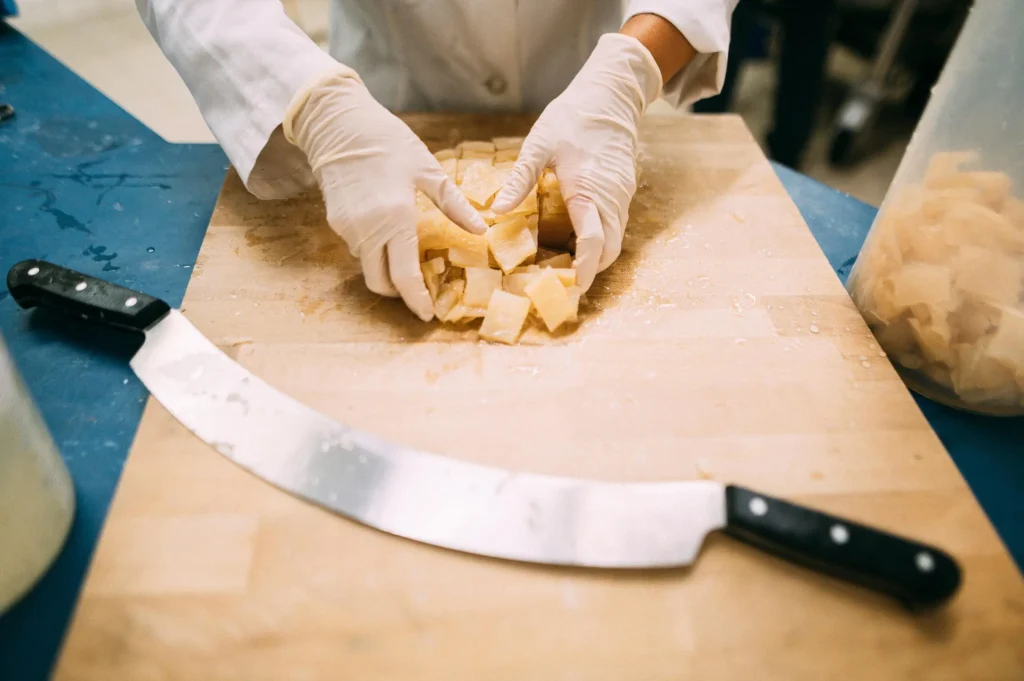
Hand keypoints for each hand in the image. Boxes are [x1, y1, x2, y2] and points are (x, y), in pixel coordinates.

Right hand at [286, 70, 486, 320]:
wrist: (336, 123)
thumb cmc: (386, 140)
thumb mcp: (427, 169)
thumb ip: (453, 204)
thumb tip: (481, 229)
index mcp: (394, 218)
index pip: (403, 276)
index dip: (416, 300)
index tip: (427, 314)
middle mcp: (367, 230)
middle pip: (381, 282)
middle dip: (400, 292)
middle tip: (420, 290)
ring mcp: (347, 228)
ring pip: (368, 265)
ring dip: (387, 269)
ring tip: (408, 258)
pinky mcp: (335, 222)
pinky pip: (358, 247)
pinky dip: (375, 249)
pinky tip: (389, 233)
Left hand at [491, 34, 661, 290]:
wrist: (610, 96)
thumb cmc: (573, 117)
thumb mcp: (539, 144)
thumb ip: (519, 179)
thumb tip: (494, 212)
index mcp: (588, 190)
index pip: (593, 241)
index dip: (583, 268)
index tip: (571, 286)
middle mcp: (610, 199)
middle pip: (610, 250)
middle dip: (590, 272)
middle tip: (564, 286)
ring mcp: (621, 197)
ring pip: (615, 241)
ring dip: (596, 258)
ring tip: (567, 270)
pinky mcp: (623, 192)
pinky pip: (615, 226)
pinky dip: (600, 241)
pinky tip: (576, 242)